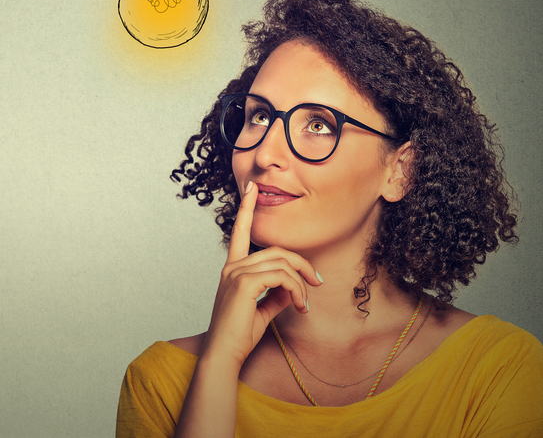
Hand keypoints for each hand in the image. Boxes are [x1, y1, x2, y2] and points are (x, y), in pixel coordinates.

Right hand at [200, 181, 323, 368]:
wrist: (225, 353)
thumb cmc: (240, 335)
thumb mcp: (262, 309)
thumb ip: (276, 293)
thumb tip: (293, 288)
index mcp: (233, 268)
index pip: (240, 231)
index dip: (246, 208)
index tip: (251, 188)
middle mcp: (232, 267)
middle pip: (276, 250)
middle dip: (302, 264)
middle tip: (317, 283)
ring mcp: (236, 273)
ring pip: (281, 263)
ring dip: (301, 282)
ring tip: (305, 303)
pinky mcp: (244, 284)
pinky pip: (280, 277)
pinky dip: (295, 290)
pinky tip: (298, 306)